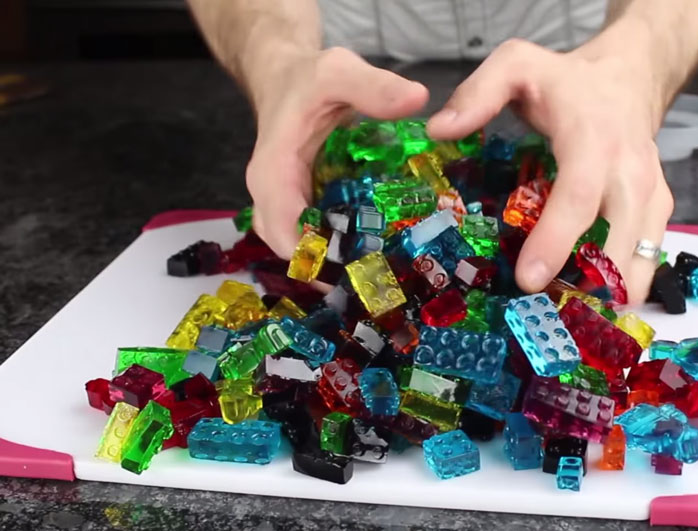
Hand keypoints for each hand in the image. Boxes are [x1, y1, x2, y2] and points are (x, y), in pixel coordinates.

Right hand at [245, 46, 428, 257]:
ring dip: (331, 265)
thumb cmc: (309, 78)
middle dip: (327, 269)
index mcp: (273, 171)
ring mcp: (282, 204)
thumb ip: (374, 86)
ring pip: (297, 249)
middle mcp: (270, 195)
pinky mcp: (297, 206)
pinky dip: (335, 250)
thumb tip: (418, 99)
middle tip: (375, 281)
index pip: (284, 226)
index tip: (356, 269)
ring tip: (376, 276)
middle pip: (290, 248)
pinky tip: (370, 256)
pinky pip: (309, 238)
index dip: (315, 254)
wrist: (285, 78)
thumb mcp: (339, 72)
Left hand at [426, 37, 673, 303]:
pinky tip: (591, 306)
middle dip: (591, 286)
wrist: (629, 80)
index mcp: (594, 140)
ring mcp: (652, 196)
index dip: (555, 241)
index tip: (528, 280)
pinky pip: (646, 259)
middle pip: (621, 240)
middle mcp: (631, 173)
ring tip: (570, 323)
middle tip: (550, 320)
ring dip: (610, 295)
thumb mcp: (518, 65)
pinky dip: (623, 287)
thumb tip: (440, 131)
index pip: (578, 196)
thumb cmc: (566, 81)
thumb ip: (479, 93)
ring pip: (641, 259)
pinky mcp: (658, 212)